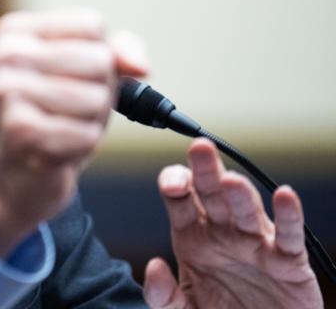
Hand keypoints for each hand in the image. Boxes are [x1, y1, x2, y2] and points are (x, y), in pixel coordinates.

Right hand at [0, 9, 148, 255]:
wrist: (16, 174)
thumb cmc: (53, 114)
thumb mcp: (84, 73)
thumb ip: (118, 52)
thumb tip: (140, 67)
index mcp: (14, 31)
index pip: (91, 25)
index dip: (101, 56)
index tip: (72, 75)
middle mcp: (5, 54)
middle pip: (98, 60)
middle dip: (100, 91)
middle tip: (69, 108)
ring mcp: (7, 91)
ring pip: (96, 98)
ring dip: (92, 121)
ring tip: (63, 127)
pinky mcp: (19, 131)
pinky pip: (87, 134)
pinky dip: (83, 145)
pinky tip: (57, 148)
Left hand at [144, 138, 322, 308]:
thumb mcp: (182, 307)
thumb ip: (162, 293)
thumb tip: (152, 267)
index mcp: (192, 234)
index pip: (180, 196)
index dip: (175, 182)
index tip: (172, 186)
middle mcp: (223, 230)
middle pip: (212, 192)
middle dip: (206, 170)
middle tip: (200, 148)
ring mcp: (254, 242)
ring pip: (247, 208)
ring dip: (240, 192)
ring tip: (230, 180)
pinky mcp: (287, 261)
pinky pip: (289, 235)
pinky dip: (289, 215)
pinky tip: (285, 196)